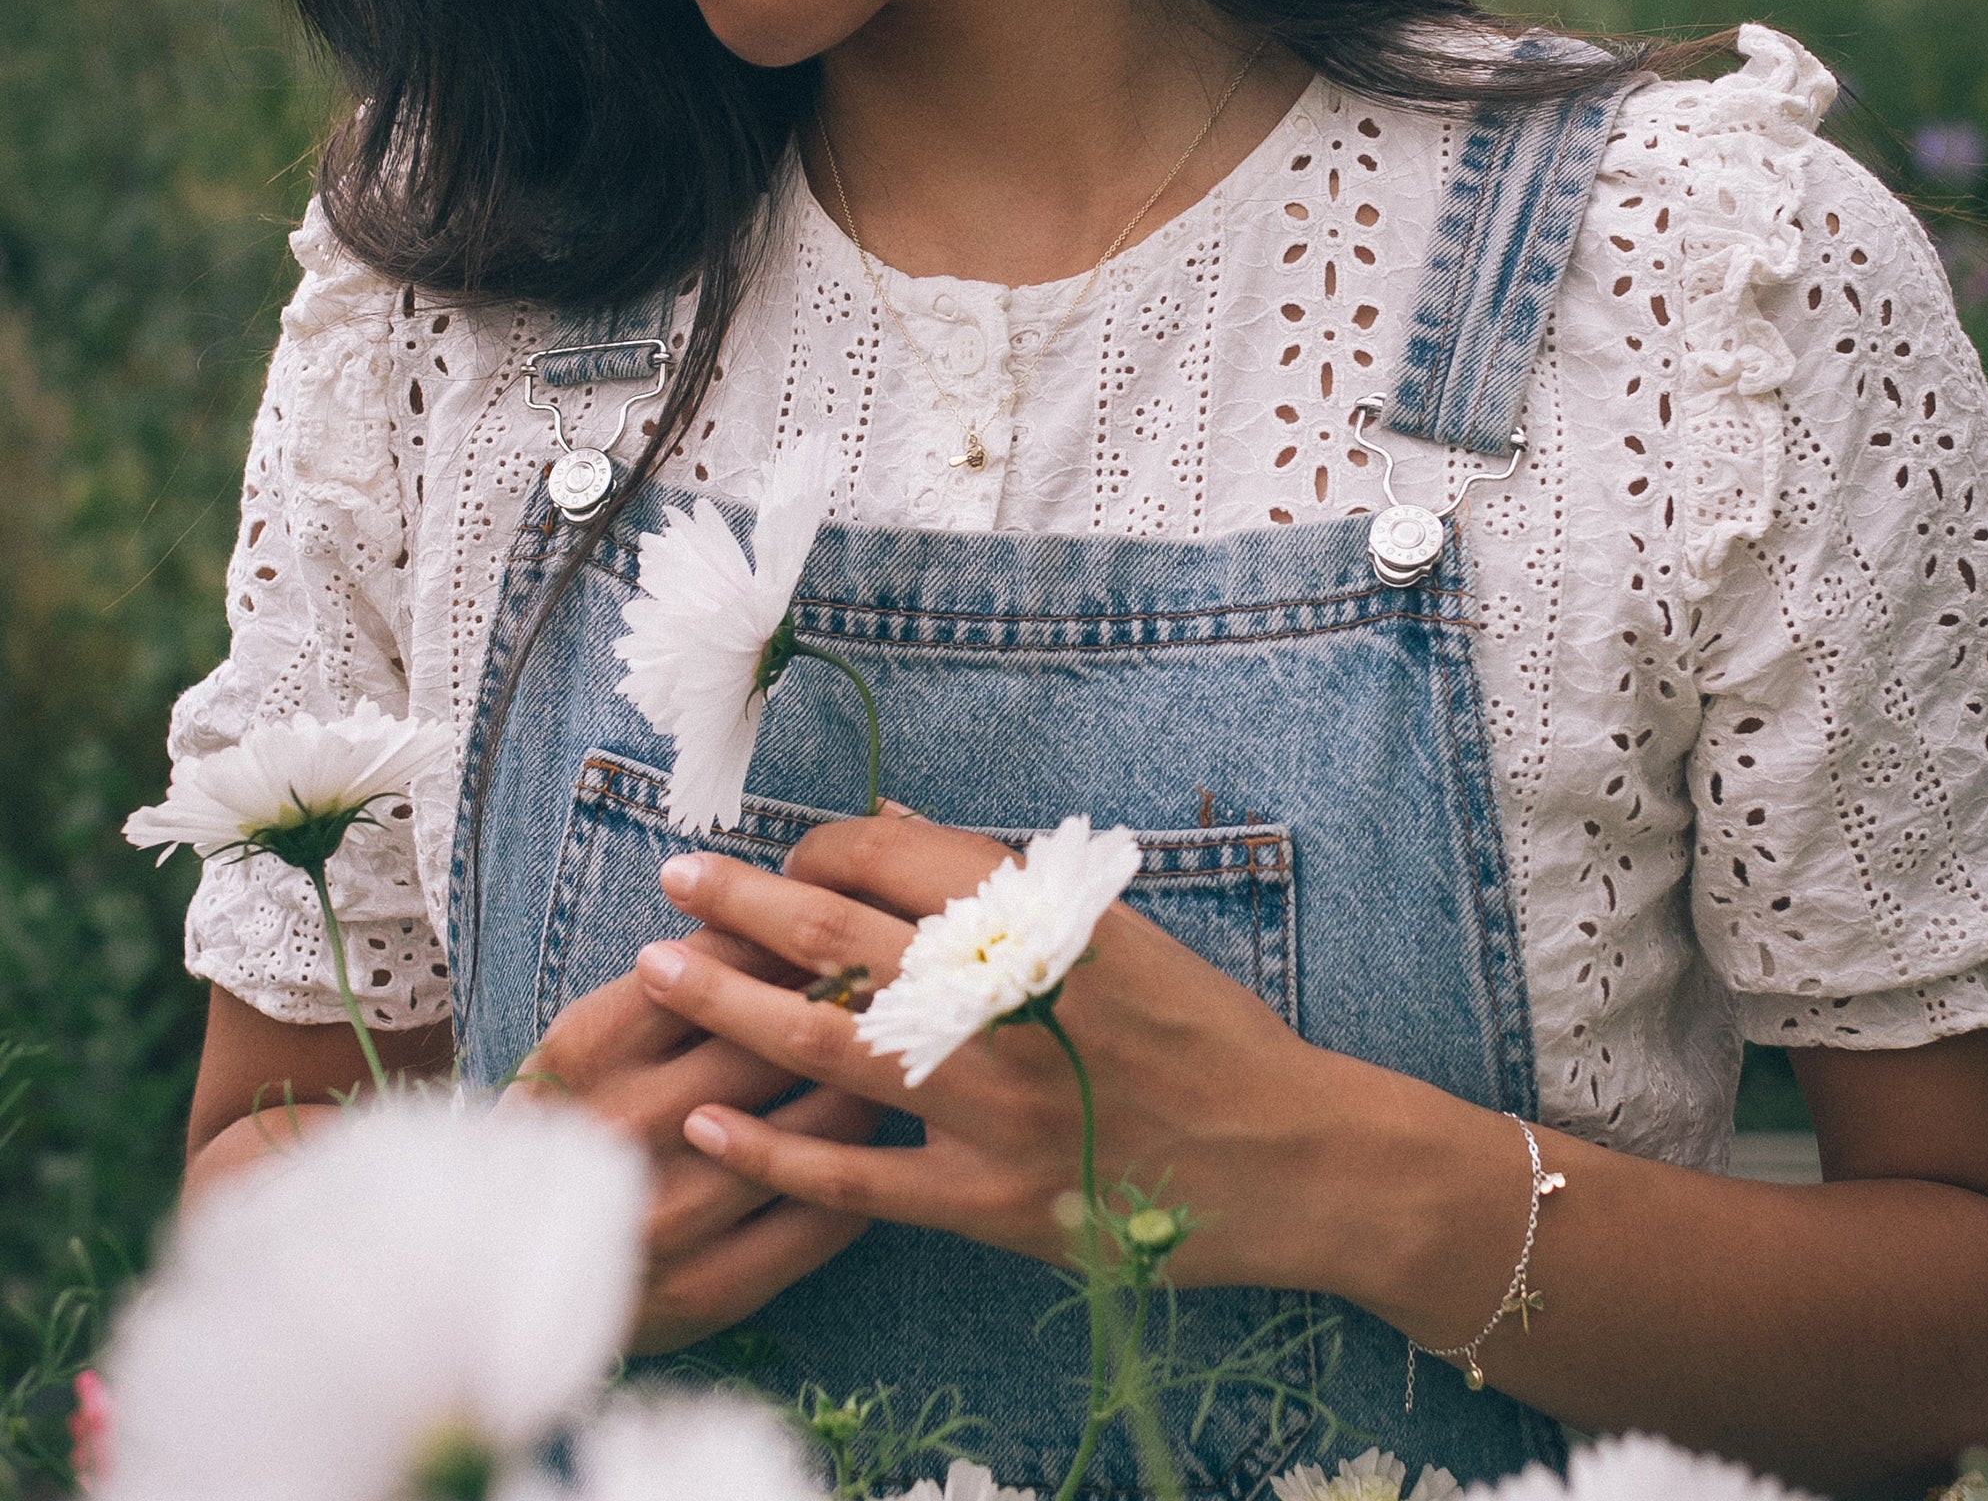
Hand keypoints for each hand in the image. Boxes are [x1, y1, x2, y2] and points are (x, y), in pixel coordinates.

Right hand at [509, 926, 883, 1352]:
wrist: (503, 1271)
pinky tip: (881, 1137)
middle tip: (899, 978)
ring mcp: (669, 1214)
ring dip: (873, 1081)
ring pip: (818, 1126)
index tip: (843, 918)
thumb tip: (786, 905)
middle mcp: (626, 1127)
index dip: (794, 934)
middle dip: (849, 1002)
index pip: (720, 961)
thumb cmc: (577, 1121)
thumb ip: (679, 977)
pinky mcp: (713, 1288)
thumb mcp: (597, 1037)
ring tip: (903, 1050)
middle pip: (779, 1039)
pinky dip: (865, 1169)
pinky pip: (824, 1217)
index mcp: (589, 1047)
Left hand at [633, 814, 1358, 1291]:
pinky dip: (773, 1152)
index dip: (820, 848)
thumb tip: (883, 831)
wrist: (1287, 1155)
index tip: (787, 856)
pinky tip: (706, 1123)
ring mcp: (990, 1108)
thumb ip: (998, 877)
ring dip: (729, 1002)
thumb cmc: (1203, 1026)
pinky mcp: (986, 1200)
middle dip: (740, 902)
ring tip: (656, 967)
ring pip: (826, 1045)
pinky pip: (855, 1180)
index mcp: (1040, 920)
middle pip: (837, 938)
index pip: (893, 859)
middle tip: (674, 878)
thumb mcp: (1115, 922)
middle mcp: (1005, 1003)